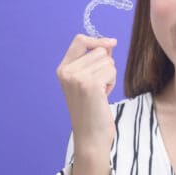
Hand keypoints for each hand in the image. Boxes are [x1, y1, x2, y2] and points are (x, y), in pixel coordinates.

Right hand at [56, 34, 117, 151]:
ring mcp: (77, 77)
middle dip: (106, 65)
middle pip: (99, 50)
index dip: (97, 39)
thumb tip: (110, 42)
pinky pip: (111, 70)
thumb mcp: (87, 80)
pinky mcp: (90, 84)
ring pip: (107, 60)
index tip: (111, 43)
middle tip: (98, 86)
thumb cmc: (92, 109)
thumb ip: (94, 60)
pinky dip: (112, 83)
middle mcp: (67, 72)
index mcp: (62, 69)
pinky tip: (103, 96)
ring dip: (110, 75)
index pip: (80, 40)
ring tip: (100, 92)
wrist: (90, 136)